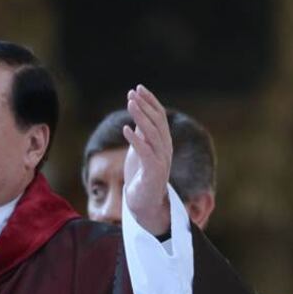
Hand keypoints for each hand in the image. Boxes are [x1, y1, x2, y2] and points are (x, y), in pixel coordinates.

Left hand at [122, 85, 171, 234]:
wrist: (146, 205)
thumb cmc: (142, 177)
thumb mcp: (141, 151)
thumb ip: (142, 134)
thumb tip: (138, 114)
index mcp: (163, 142)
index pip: (159, 117)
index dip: (150, 101)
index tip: (138, 88)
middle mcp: (165, 149)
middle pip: (157, 122)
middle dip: (145, 105)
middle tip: (133, 92)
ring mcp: (161, 160)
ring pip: (153, 134)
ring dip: (141, 117)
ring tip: (130, 104)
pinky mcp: (153, 172)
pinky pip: (145, 153)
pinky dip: (136, 140)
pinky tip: (126, 130)